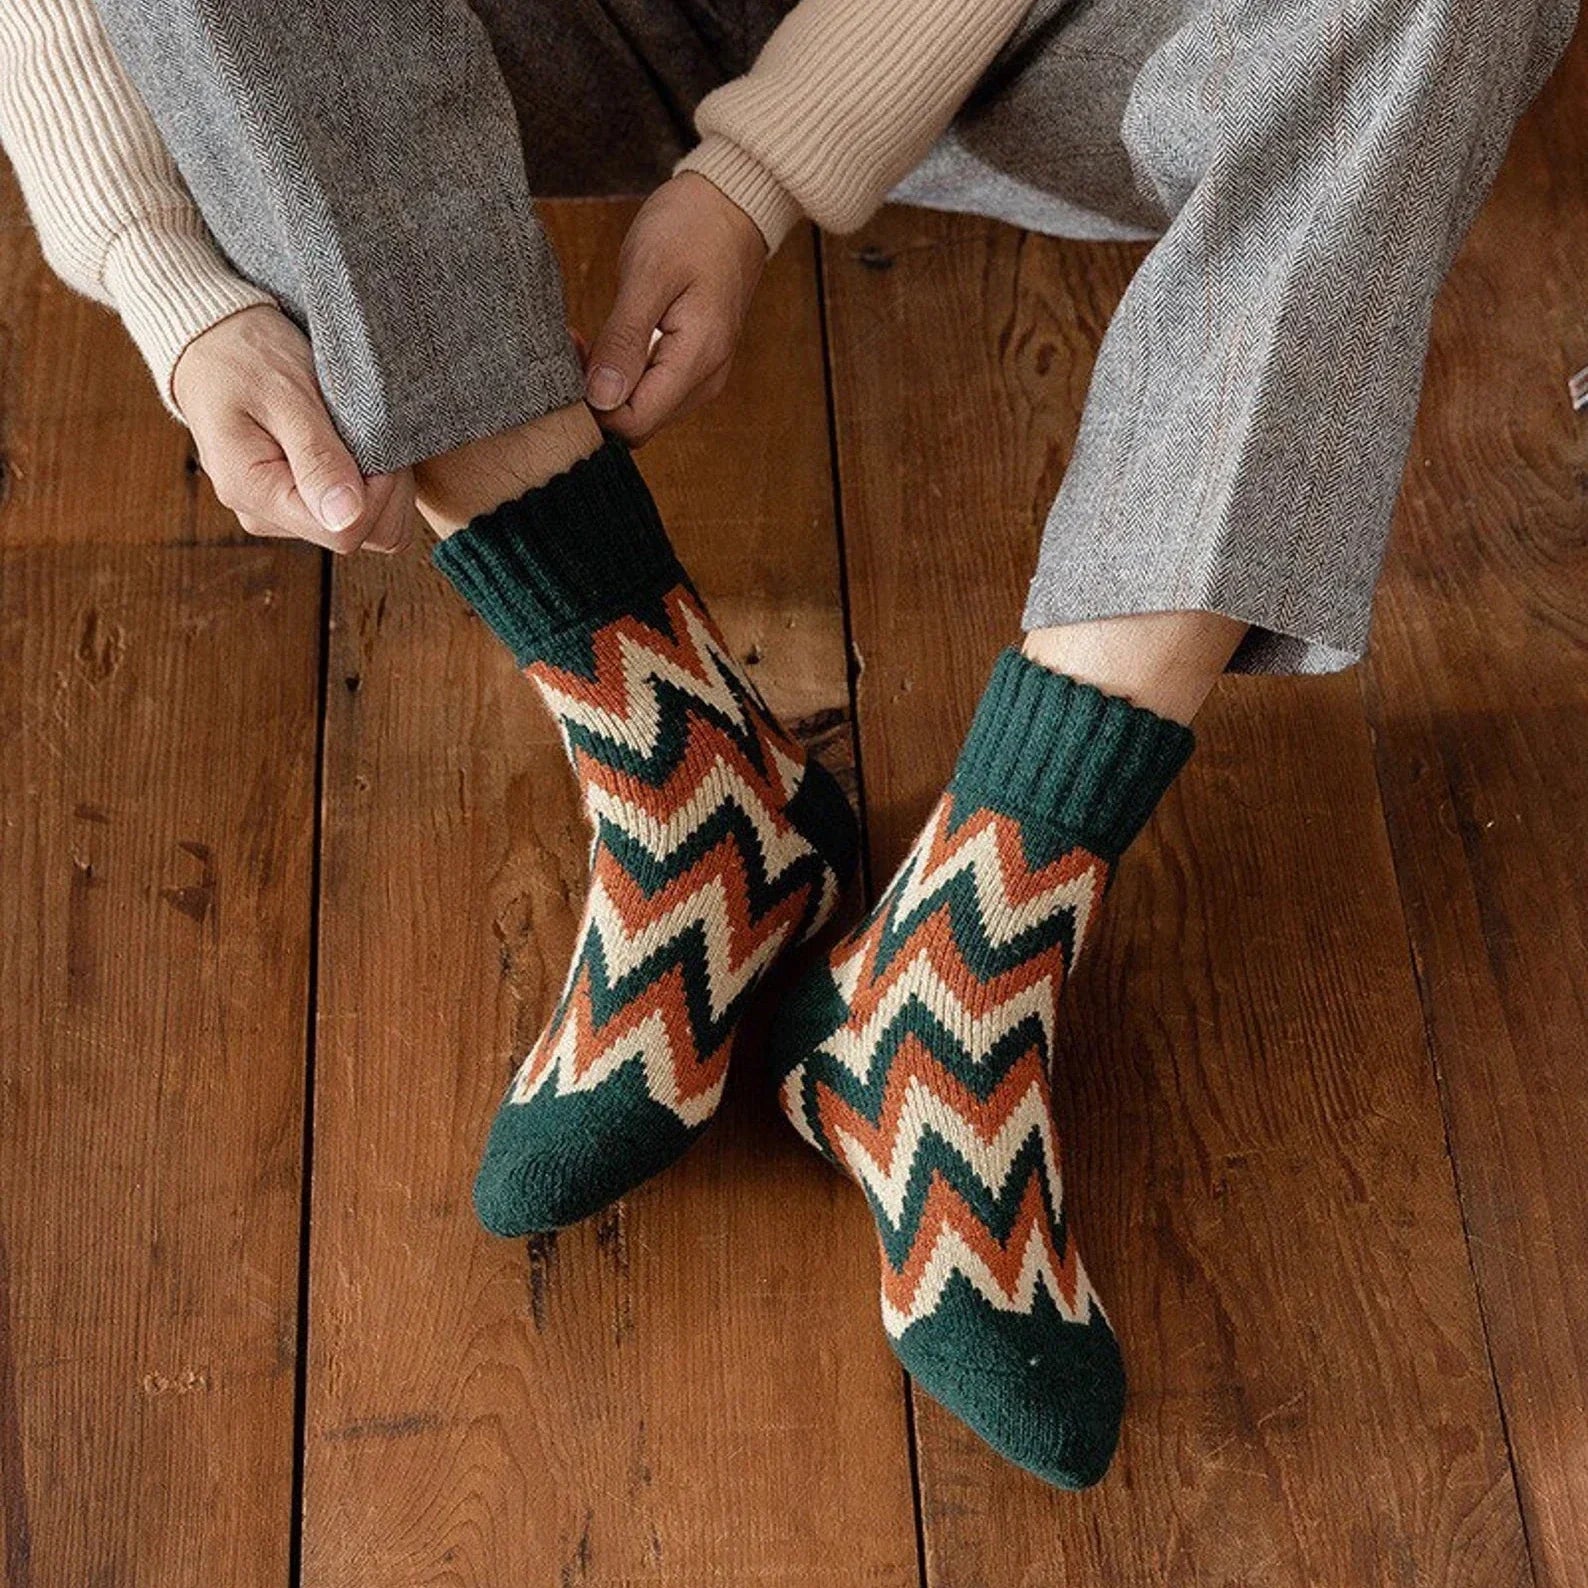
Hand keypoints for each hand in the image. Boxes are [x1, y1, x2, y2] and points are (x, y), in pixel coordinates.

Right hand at [173, 304, 414, 552]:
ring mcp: (280, 515)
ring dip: (381, 487)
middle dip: (385, 490)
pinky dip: (370, 486)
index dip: (379, 492)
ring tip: (357, 437)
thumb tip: (345, 518)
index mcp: (253, 493)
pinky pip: (355, 515)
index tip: (376, 442)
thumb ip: (317, 457)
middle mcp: (265, 516)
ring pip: (366, 528)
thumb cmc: (246, 357)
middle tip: (371, 434)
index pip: (344, 532)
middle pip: (361, 536)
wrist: (215, 344)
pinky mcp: (296, 505)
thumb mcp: (285, 395)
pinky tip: (354, 449)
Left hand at [584, 172, 766, 445]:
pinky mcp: (692, 366)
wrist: (731, 205)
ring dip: (608, 386)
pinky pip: (651, 390)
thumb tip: (601, 399)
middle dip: (598, 396)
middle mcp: (705, 381)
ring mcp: (701, 376)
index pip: (635, 423)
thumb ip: (625, 340)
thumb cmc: (692, 228)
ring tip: (589, 340)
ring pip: (642, 410)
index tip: (575, 355)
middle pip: (638, 424)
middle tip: (576, 343)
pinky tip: (610, 343)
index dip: (595, 404)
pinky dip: (623, 375)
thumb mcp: (649, 274)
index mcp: (697, 360)